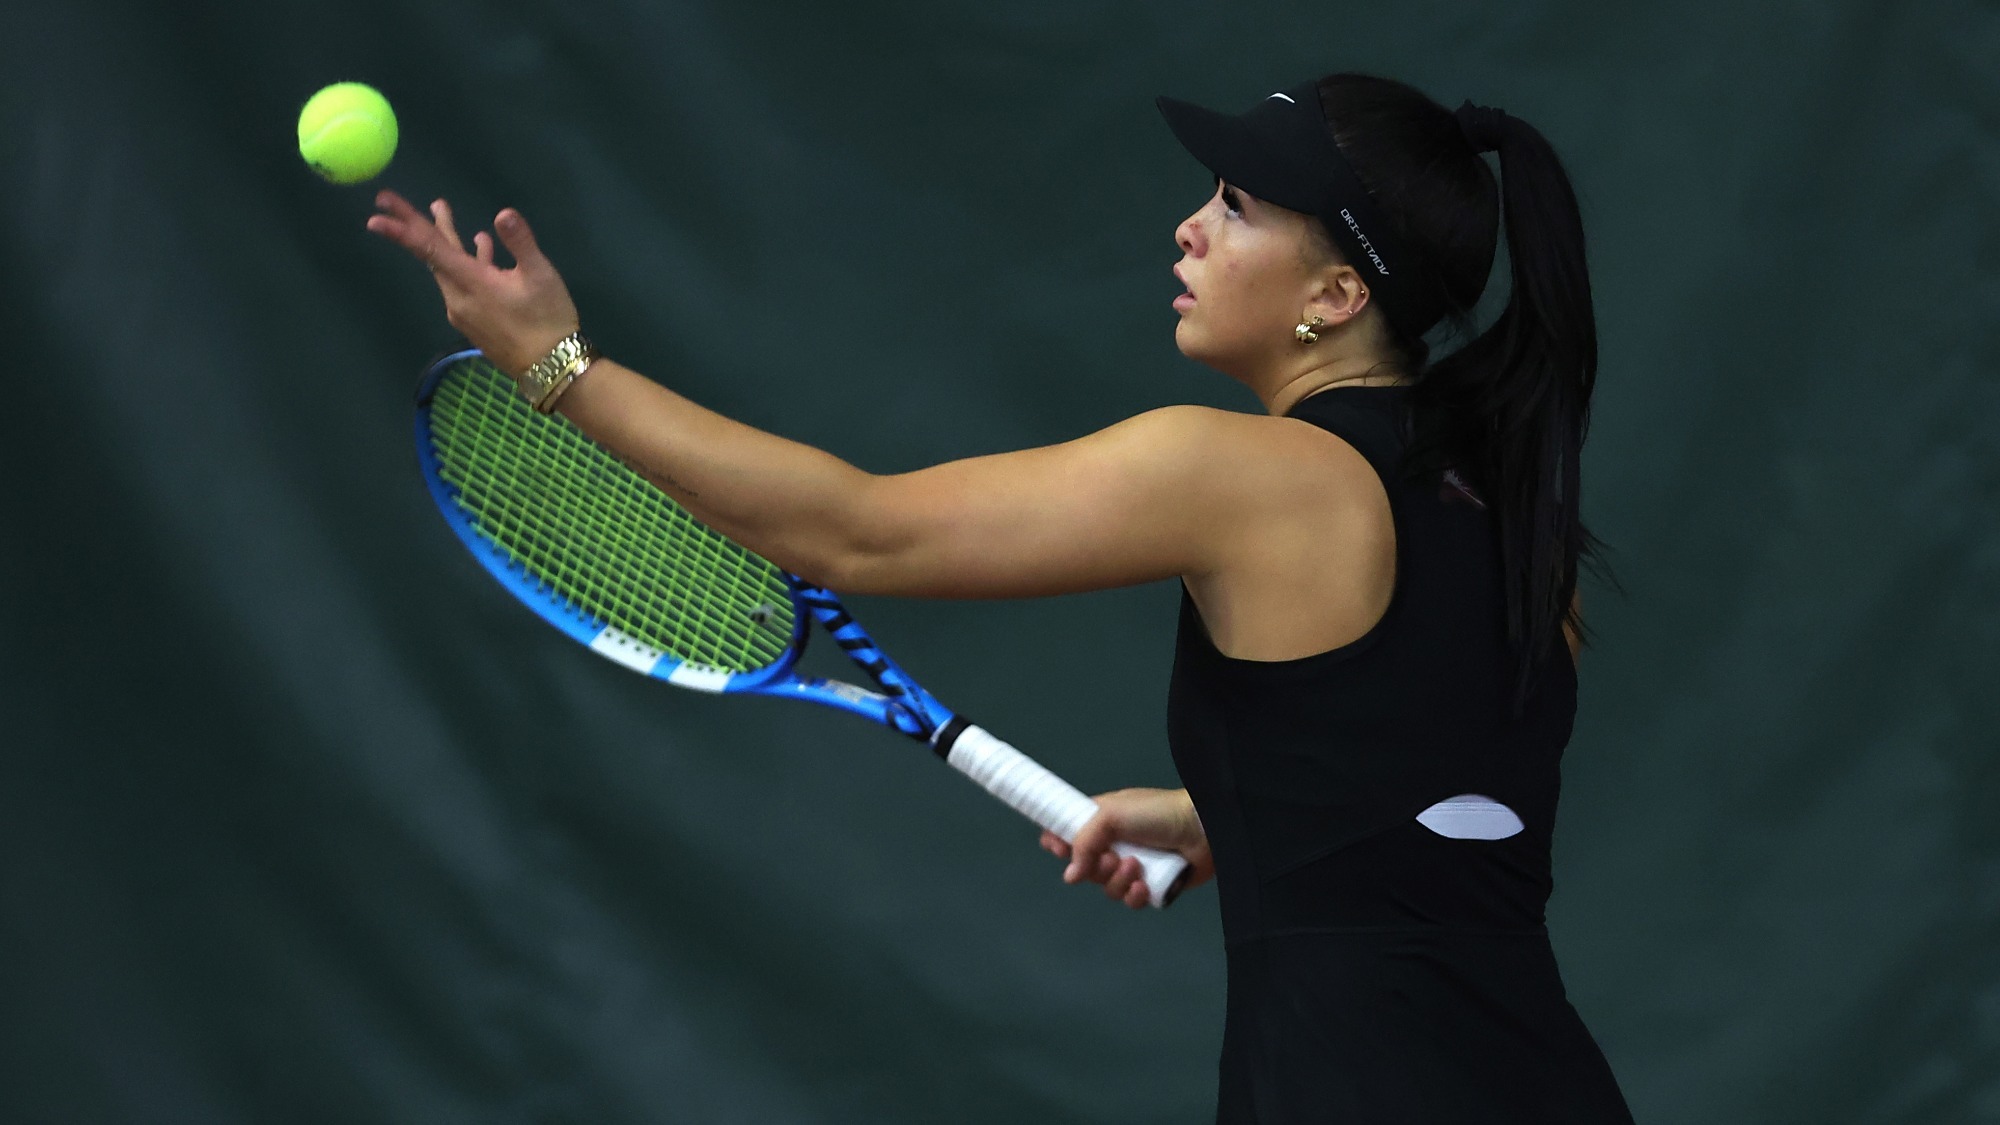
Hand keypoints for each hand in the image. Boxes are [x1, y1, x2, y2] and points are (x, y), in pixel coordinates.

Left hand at [365, 190, 580, 374]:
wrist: (551, 368)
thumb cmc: (548, 319)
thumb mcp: (541, 276)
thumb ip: (520, 242)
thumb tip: (503, 213)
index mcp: (472, 282)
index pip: (429, 249)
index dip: (403, 229)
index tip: (376, 215)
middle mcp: (458, 297)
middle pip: (432, 256)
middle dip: (416, 225)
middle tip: (387, 200)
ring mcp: (463, 312)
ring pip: (447, 269)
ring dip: (446, 241)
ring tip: (442, 212)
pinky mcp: (473, 322)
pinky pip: (461, 285)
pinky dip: (466, 262)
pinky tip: (481, 251)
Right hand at [1039, 788, 1213, 908]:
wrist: (1204, 829)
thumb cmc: (1157, 812)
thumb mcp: (1112, 814)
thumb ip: (1084, 841)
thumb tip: (1070, 875)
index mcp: (1102, 821)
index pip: (1069, 833)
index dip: (1059, 843)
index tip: (1059, 850)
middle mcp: (1115, 844)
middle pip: (1086, 868)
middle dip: (1096, 867)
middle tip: (1112, 858)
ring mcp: (1134, 866)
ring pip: (1107, 887)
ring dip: (1118, 881)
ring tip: (1136, 867)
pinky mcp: (1152, 886)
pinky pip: (1130, 901)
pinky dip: (1135, 896)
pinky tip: (1146, 886)